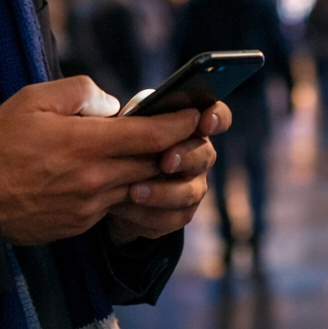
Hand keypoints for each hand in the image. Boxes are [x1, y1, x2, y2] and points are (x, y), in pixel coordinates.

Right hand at [0, 76, 201, 245]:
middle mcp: (95, 179)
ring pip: (137, 186)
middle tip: (190, 131)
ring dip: (151, 171)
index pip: (153, 136)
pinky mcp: (79, 225)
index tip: (196, 114)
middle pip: (154, 164)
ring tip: (159, 152)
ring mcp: (89, 206)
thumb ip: (81, 93)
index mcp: (87, 144)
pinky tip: (117, 174)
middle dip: (175, 148)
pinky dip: (122, 188)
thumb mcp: (35, 99)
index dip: (180, 124)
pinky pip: (113, 204)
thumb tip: (112, 105)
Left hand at [105, 101, 232, 244]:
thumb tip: (126, 110)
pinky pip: (173, 218)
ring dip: (163, 192)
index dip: (217, 117)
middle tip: (165, 161)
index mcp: (190, 126)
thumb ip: (134, 112)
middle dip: (185, 157)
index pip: (217, 116)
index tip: (204, 121)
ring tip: (134, 191)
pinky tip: (123, 208)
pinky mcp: (179, 213)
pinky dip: (148, 214)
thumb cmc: (123, 144)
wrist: (110, 187)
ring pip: (190, 192)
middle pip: (205, 155)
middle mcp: (198, 154)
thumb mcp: (125, 122)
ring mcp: (193, 185)